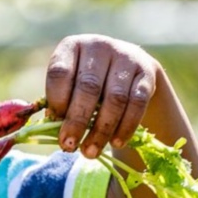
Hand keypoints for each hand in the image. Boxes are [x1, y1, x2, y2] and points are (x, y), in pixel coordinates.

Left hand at [45, 34, 160, 158]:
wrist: (125, 69)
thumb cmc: (86, 82)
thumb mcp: (69, 83)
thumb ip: (60, 101)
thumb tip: (51, 124)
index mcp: (72, 46)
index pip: (60, 73)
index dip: (57, 100)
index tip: (54, 122)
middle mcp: (99, 47)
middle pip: (88, 88)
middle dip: (77, 121)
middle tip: (69, 146)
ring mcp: (125, 56)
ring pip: (114, 98)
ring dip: (101, 130)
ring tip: (90, 152)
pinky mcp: (146, 72)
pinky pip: (137, 103)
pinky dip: (126, 126)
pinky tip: (116, 142)